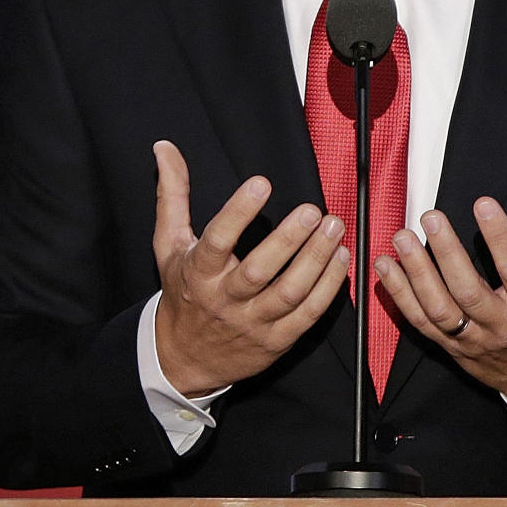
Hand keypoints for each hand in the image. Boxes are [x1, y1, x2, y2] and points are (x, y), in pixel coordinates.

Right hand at [152, 140, 349, 395]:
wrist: (184, 358)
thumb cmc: (183, 293)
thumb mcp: (168, 245)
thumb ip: (172, 195)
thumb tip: (165, 148)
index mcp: (198, 273)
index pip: (217, 240)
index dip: (239, 212)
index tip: (262, 183)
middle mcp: (225, 300)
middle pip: (259, 271)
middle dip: (288, 239)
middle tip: (312, 210)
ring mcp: (252, 323)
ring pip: (288, 293)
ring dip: (316, 261)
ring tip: (334, 229)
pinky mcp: (276, 341)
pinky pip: (307, 315)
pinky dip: (328, 288)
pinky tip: (341, 260)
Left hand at [374, 176, 506, 402]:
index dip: (499, 238)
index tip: (483, 203)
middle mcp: (502, 326)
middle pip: (469, 292)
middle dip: (447, 253)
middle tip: (431, 216)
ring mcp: (473, 340)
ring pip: (439, 311)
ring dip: (416, 274)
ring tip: (402, 238)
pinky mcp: (452, 347)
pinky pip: (421, 324)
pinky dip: (399, 296)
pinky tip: (385, 267)